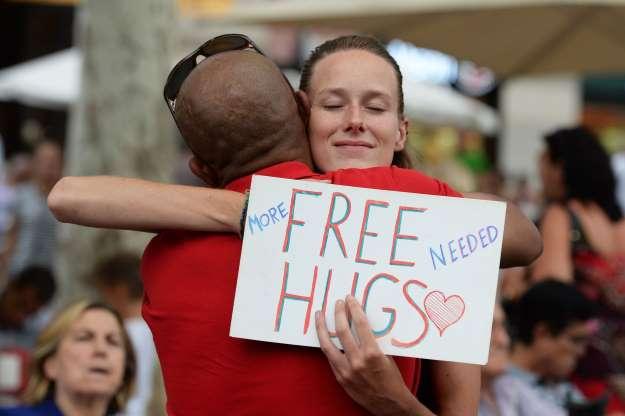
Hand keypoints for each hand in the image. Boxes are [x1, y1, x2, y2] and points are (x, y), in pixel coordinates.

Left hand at [315, 295, 433, 415]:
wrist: (390, 405)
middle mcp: (357, 361)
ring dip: (322, 327)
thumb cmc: (392, 379)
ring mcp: (346, 370)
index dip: (354, 308)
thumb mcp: (387, 356)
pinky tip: (324, 336)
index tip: (349, 299)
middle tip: (337, 303)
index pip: (359, 324)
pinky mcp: (340, 378)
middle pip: (342, 330)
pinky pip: (329, 358)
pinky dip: (327, 344)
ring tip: (319, 315)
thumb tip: (362, 323)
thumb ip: (374, 341)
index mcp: (372, 353)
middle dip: (338, 313)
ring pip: (327, 344)